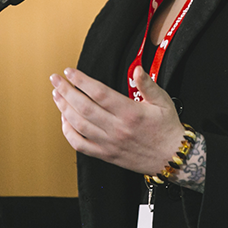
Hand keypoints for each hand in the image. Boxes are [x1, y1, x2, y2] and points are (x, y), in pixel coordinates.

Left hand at [51, 66, 184, 174]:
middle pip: (83, 107)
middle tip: (55, 79)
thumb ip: (148, 84)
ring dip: (64, 108)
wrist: (171, 157)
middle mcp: (117, 128)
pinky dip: (68, 132)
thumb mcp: (163, 101)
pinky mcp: (106, 155)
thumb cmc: (167, 127)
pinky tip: (65, 120)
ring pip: (79, 125)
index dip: (81, 81)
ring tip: (57, 95)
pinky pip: (80, 145)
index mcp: (131, 112)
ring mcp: (110, 143)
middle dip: (65, 91)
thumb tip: (136, 69)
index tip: (69, 72)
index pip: (99, 93)